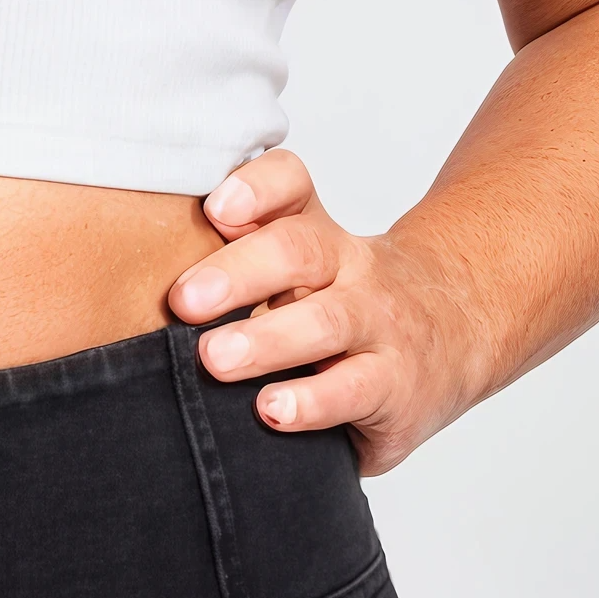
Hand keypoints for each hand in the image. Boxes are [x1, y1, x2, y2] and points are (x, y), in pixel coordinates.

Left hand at [167, 148, 488, 476]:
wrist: (461, 329)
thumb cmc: (349, 302)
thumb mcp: (308, 272)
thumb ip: (243, 263)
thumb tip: (137, 276)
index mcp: (318, 235)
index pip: (293, 186)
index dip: (257, 189)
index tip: (217, 206)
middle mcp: (351, 268)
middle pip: (300, 250)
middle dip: (238, 272)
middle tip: (184, 301)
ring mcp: (380, 325)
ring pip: (327, 321)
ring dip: (268, 340)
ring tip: (218, 359)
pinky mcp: (397, 386)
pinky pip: (353, 390)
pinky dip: (312, 402)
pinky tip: (274, 411)